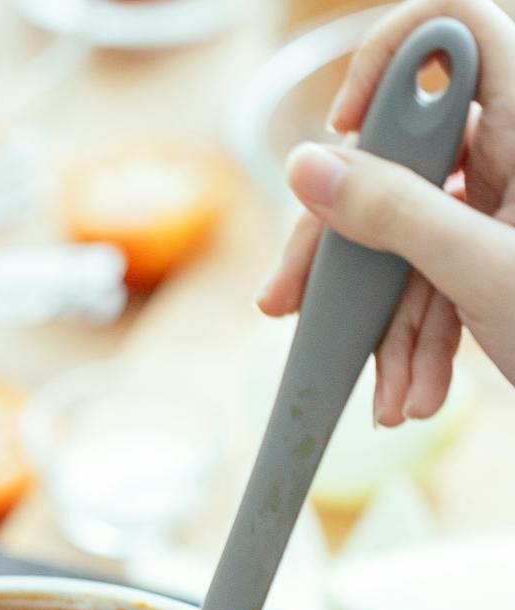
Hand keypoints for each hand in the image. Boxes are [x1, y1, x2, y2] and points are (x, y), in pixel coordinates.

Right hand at [257, 0, 514, 425]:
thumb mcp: (481, 270)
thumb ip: (393, 213)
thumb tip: (306, 166)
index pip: (454, 31)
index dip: (389, 60)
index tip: (345, 127)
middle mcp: (513, 155)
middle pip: (398, 163)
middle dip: (345, 252)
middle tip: (291, 303)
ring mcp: (500, 210)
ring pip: (407, 239)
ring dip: (386, 328)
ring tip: (390, 398)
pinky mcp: (490, 260)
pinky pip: (431, 283)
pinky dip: (417, 343)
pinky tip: (415, 394)